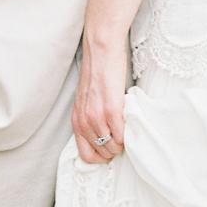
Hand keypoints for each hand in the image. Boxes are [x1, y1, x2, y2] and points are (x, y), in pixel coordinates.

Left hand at [71, 32, 128, 163]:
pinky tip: (130, 123)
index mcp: (77, 120)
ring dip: (122, 142)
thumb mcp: (87, 99)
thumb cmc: (97, 70)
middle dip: (114, 149)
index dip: (101, 156)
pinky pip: (122, 136)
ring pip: (113, 147)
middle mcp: (84, 122)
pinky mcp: (112, 110)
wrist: (101, 50)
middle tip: (122, 137)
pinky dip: (128, 135)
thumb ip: (90, 117)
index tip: (110, 148)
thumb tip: (104, 133)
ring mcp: (97, 117)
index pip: (86, 155)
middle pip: (102, 153)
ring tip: (127, 129)